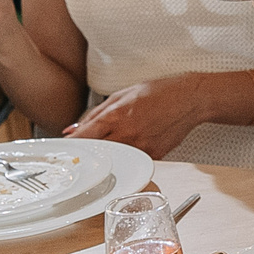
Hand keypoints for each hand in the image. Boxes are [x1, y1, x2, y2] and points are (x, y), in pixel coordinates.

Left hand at [63, 79, 204, 159]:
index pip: (84, 138)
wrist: (190, 99)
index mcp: (116, 116)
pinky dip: (126, 155)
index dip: (71, 146)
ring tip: (112, 143)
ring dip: (106, 154)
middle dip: (87, 152)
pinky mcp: (153, 157)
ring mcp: (141, 149)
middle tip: (81, 152)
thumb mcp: (122, 95)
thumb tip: (74, 130)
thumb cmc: (159, 92)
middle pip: (96, 153)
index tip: (63, 150)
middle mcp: (127, 135)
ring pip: (113, 159)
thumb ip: (95, 113)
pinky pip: (132, 160)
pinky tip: (132, 143)